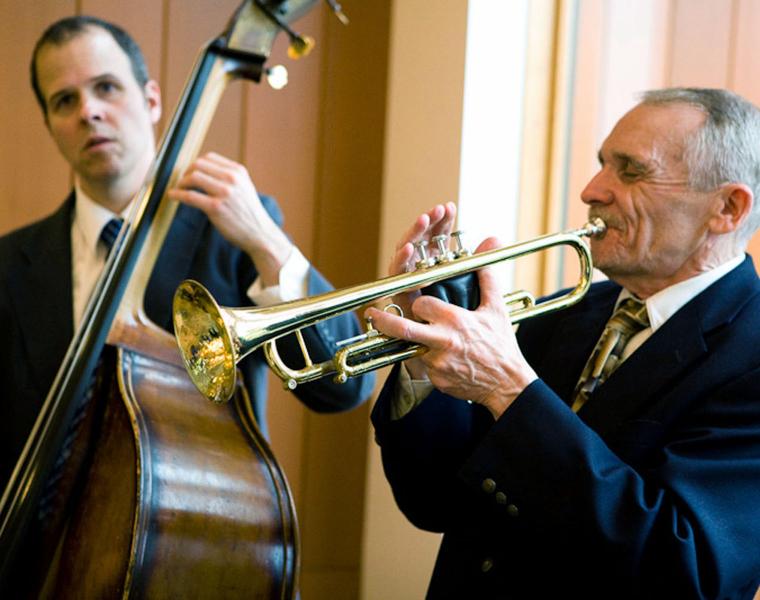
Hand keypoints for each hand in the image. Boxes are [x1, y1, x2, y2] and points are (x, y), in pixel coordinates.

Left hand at [168, 152, 292, 285]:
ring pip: (193, 177)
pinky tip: (172, 196)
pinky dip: (177, 194)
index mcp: (238, 172)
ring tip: (178, 189)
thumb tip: (204, 172)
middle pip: (198, 164)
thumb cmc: (250, 214)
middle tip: (181, 182)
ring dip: (181, 183)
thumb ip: (229, 178)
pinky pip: (190, 196)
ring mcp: (224, 193)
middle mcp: (232, 179)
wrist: (260, 234)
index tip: (190, 173)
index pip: (209, 158)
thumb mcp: (245, 189)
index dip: (195, 164)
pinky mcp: (216, 207)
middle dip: (186, 172)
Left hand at [367, 237, 537, 419]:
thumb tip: (491, 243)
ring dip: (418, 343)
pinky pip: (426, 365)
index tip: (424, 305)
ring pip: (415, 347)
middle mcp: (443, 340)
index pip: (422, 304)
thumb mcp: (496, 309)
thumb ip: (487, 277)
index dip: (421, 304)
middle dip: (384, 320)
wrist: (507, 384)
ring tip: (425, 342)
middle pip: (403, 328)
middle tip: (371, 314)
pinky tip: (449, 360)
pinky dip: (431, 361)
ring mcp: (438, 362)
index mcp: (455, 320)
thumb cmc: (501, 345)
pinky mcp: (437, 379)